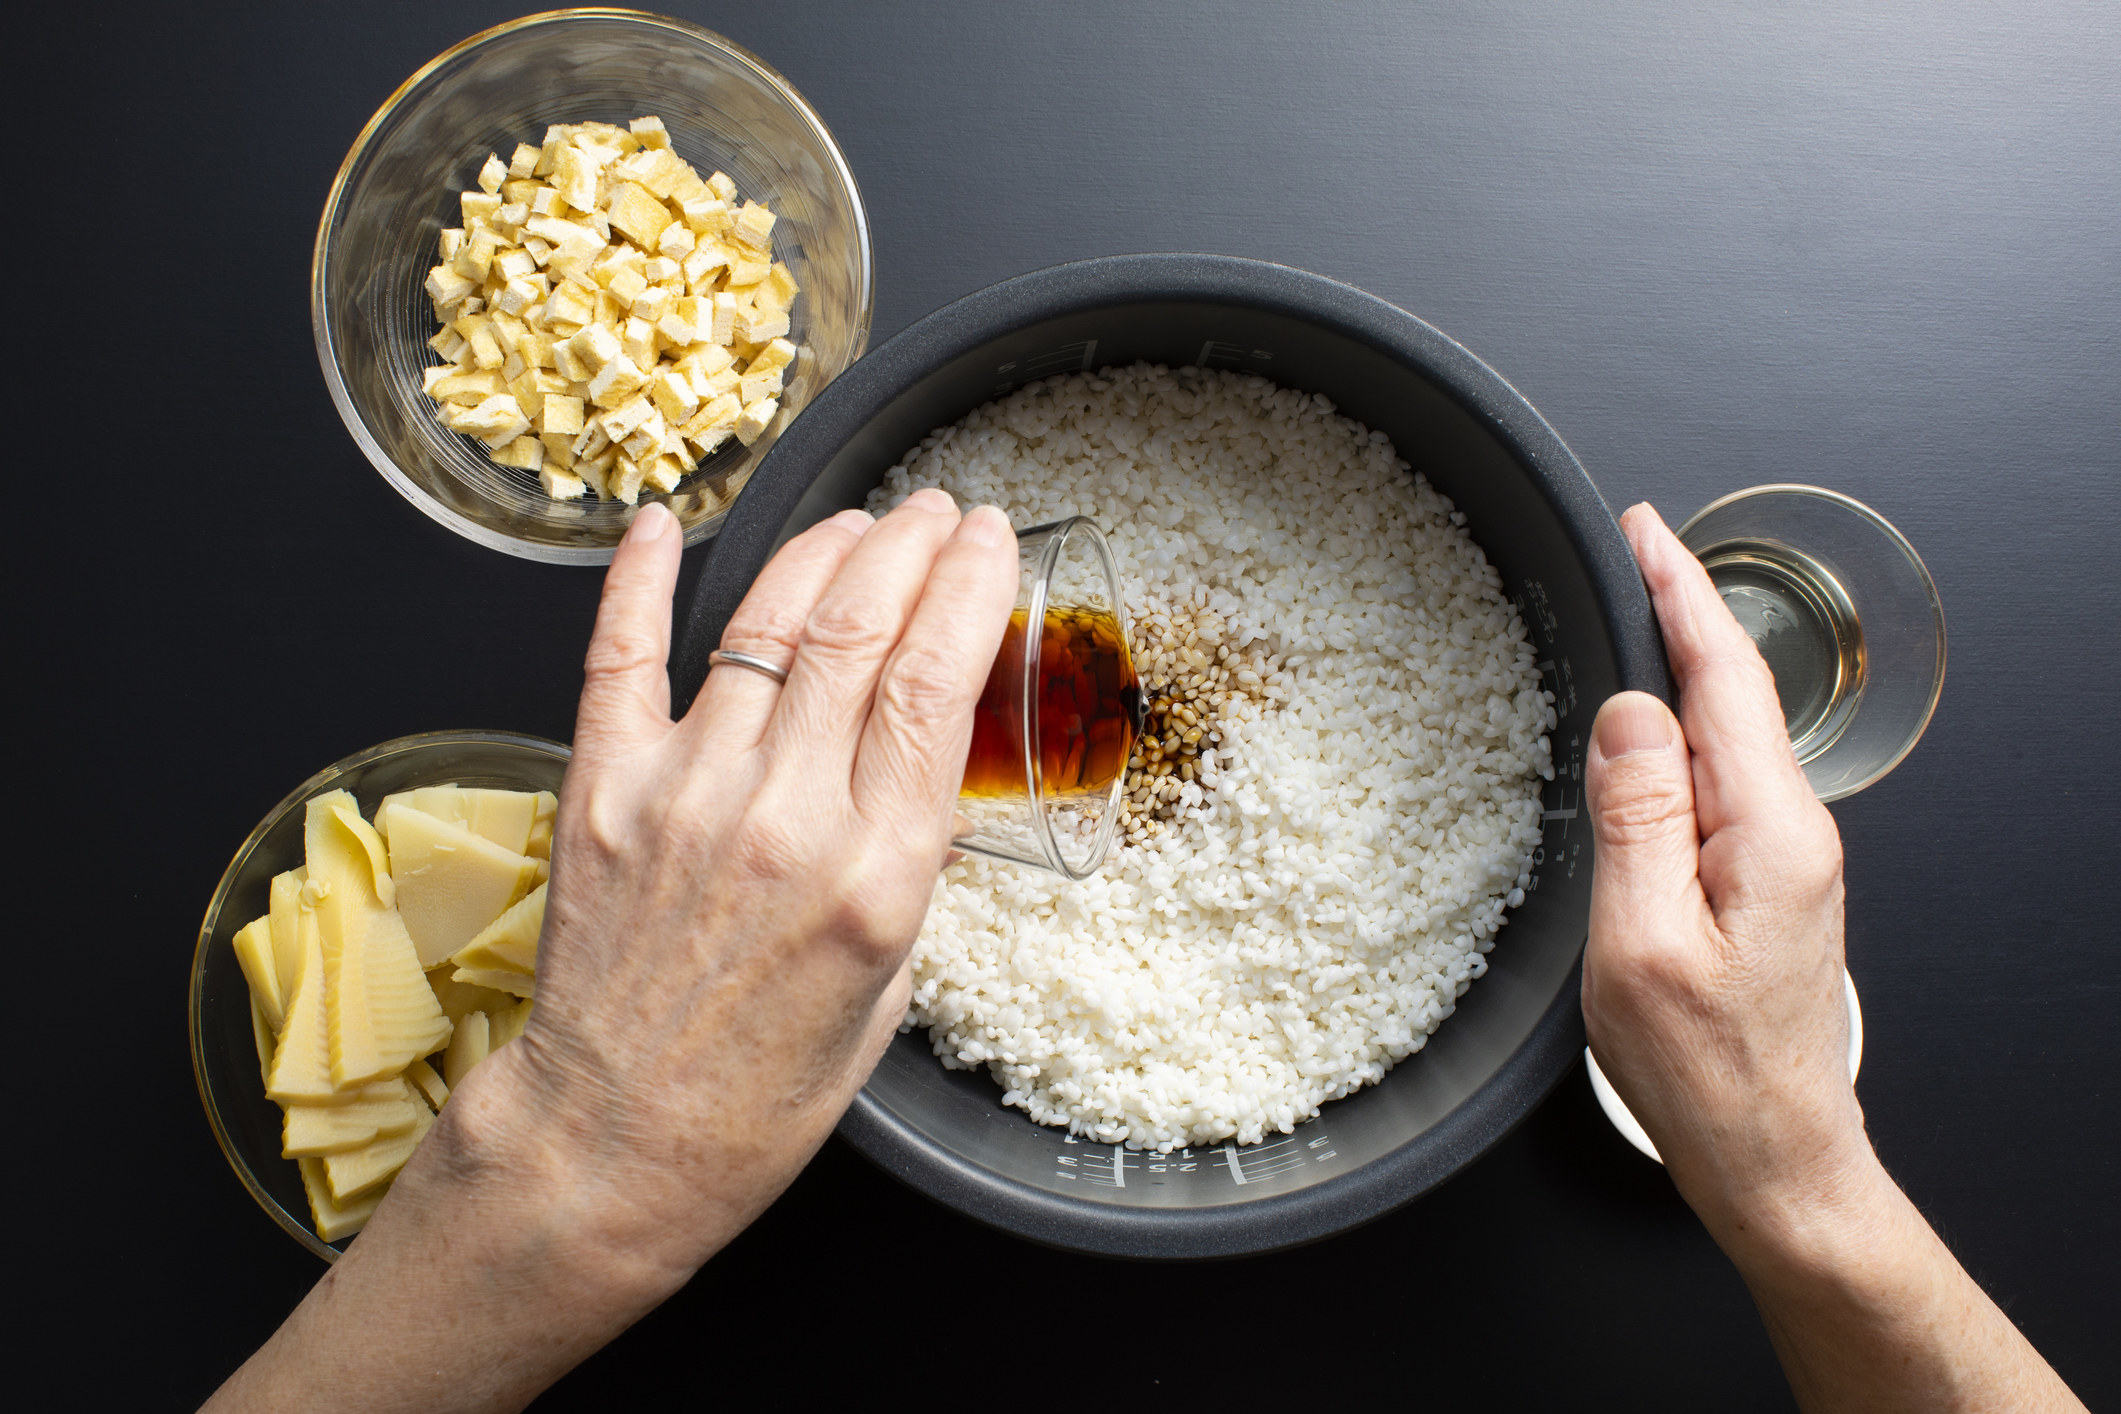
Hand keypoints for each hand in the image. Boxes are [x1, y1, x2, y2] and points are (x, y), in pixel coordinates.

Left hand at [495, 487, 1018, 1285]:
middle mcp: (783, 817)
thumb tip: (917, 769)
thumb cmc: (763, 1089)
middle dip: (911, 545)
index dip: (970, 584)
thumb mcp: (892, 984)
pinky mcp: (599, 792)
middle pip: (860, 627)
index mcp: (875, 873)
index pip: (936, 679)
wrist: (617, 1143)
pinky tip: (662, 525)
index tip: (991, 540)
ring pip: (765, 624)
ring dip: (821, 550)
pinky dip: (642, 580)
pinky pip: (622, 657)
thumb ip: (907, 862)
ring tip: (858, 524)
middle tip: (936, 512)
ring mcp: (683, 794)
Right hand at [1585, 503, 2084, 1413]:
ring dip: (1674, 676)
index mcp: (1769, 832)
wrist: (1776, 1159)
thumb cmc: (1709, 1074)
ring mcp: (1785, 859)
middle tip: (1624, 555)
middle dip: (1679, 615)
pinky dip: (1675, 740)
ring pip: (1723, 739)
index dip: (1682, 595)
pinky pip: (1717, 784)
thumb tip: (1628, 713)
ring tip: (1622, 626)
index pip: (1724, 679)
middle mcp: (1793, 832)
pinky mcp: (1766, 885)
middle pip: (1732, 695)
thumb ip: (1637, 818)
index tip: (1645, 532)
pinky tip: (1641, 738)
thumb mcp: (1643, 945)